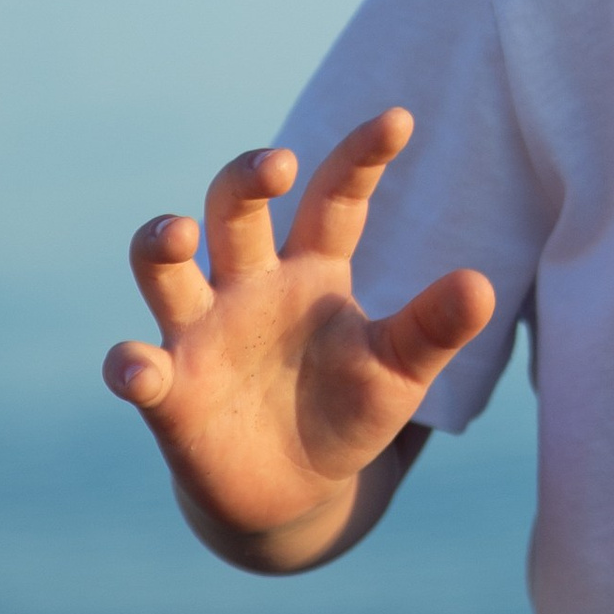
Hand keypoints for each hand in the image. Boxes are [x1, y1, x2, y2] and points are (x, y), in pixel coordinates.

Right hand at [103, 111, 493, 551]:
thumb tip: (483, 286)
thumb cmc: (349, 409)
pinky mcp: (170, 392)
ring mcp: (201, 333)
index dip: (360, 158)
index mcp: (313, 270)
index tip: (399, 121)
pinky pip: (136, 368)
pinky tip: (142, 369)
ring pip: (164, 269)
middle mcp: (249, 285)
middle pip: (234, 210)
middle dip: (247, 179)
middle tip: (279, 163)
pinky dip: (131, 366)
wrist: (295, 492)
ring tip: (179, 233)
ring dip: (161, 244)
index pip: (335, 199)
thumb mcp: (400, 371)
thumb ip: (434, 329)